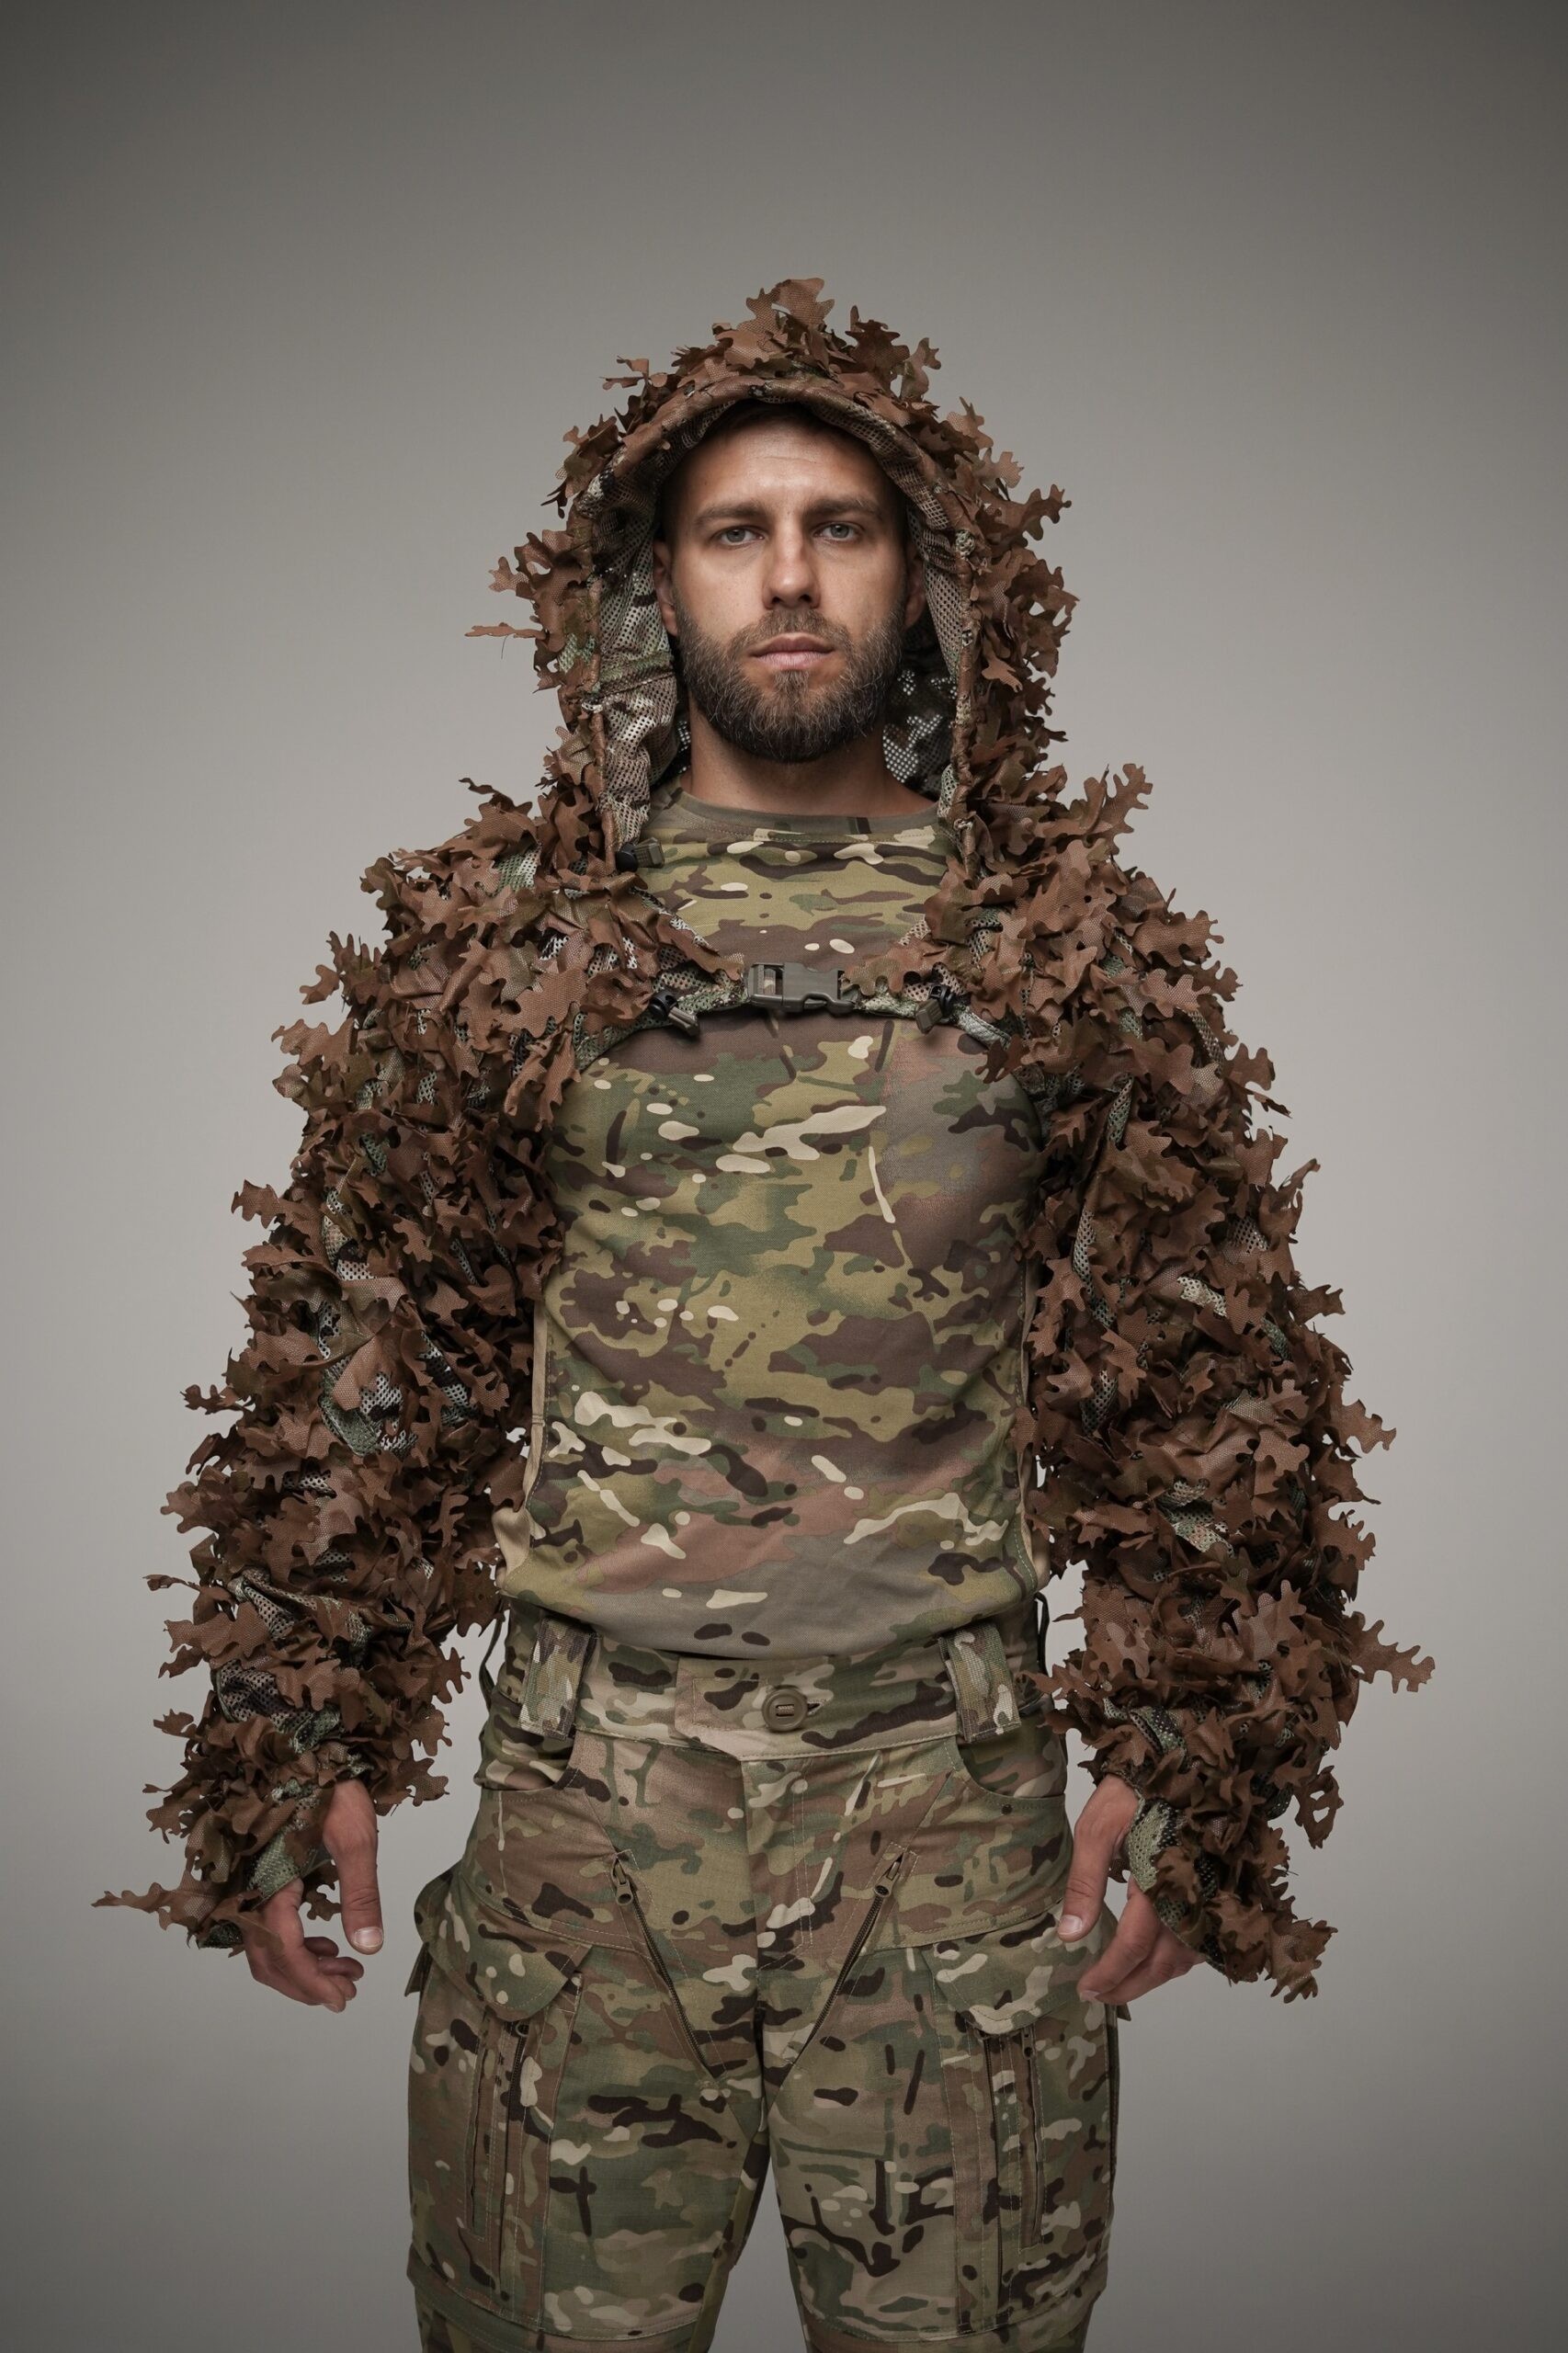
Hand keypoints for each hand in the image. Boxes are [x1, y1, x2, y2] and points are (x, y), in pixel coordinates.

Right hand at [239, 1779, 382, 2009]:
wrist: (302, 1747)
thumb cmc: (330, 1786)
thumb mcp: (356, 1838)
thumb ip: (361, 1895)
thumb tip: (369, 1948)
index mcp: (270, 1881)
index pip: (283, 1951)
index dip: (311, 1983)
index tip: (342, 1999)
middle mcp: (251, 1887)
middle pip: (267, 1958)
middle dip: (307, 1982)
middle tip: (348, 1990)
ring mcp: (250, 1883)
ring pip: (265, 1946)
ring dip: (302, 1966)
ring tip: (346, 1969)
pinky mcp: (258, 1877)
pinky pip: (267, 1925)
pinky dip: (295, 1944)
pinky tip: (327, 1943)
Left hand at [1059, 1774, 1199, 2004]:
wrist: (1187, 1760)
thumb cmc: (1138, 1788)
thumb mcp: (1099, 1826)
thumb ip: (1086, 1882)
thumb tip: (1070, 1934)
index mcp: (1159, 1882)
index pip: (1133, 1947)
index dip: (1109, 1975)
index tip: (1086, 1989)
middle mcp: (1192, 1898)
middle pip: (1162, 1964)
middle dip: (1129, 1986)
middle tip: (1100, 1996)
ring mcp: (1211, 1897)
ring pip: (1186, 1958)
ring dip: (1154, 1977)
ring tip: (1122, 1982)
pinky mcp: (1219, 1892)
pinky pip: (1203, 1941)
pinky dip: (1179, 1959)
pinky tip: (1156, 1958)